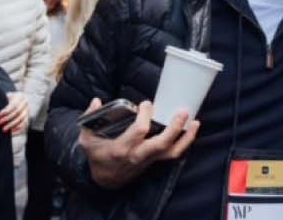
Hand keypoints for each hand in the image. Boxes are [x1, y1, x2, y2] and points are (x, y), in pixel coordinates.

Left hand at [0, 97, 27, 134]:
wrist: (10, 101)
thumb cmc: (4, 99)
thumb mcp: (3, 98)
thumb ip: (1, 102)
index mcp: (20, 96)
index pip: (14, 105)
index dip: (6, 111)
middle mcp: (25, 103)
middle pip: (18, 113)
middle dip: (8, 119)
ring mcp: (27, 111)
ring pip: (22, 119)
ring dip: (12, 125)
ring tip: (4, 129)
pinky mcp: (27, 118)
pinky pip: (24, 125)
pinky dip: (18, 129)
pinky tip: (11, 132)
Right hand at [82, 102, 197, 189]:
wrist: (105, 180)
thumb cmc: (97, 156)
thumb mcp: (87, 139)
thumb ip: (90, 118)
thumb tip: (97, 100)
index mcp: (121, 148)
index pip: (140, 130)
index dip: (146, 115)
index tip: (146, 103)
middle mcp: (138, 155)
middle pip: (162, 143)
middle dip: (175, 127)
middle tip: (182, 111)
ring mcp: (149, 160)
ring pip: (172, 151)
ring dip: (186, 137)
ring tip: (195, 121)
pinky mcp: (155, 162)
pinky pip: (174, 154)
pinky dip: (185, 142)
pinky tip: (192, 129)